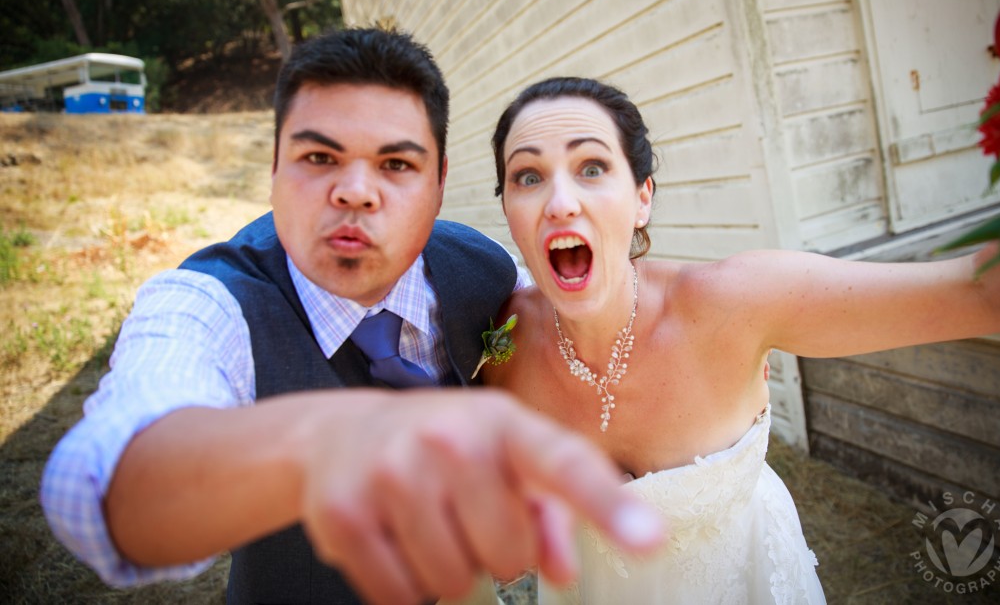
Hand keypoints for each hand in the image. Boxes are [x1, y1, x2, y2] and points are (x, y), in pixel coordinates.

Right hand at [298, 389, 664, 604]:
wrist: (338, 433)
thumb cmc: (447, 448)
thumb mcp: (504, 457)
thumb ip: (549, 511)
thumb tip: (565, 571)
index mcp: (504, 423)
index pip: (564, 465)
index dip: (608, 506)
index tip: (650, 539)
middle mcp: (449, 440)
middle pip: (509, 557)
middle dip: (497, 554)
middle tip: (469, 516)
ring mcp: (393, 474)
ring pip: (455, 583)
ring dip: (451, 572)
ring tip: (431, 525)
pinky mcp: (346, 516)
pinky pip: (402, 598)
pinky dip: (407, 588)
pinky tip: (396, 542)